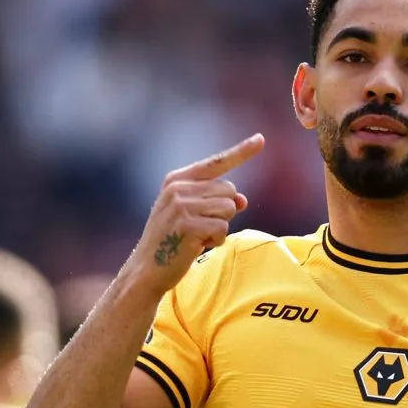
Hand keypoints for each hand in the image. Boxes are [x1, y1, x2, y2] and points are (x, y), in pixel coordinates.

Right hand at [128, 133, 264, 295]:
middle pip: (229, 190)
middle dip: (224, 211)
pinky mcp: (188, 225)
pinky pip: (223, 228)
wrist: (147, 269)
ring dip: (220, 227)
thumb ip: (215, 202)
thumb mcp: (191, 215)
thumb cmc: (172, 241)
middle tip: (200, 226)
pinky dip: (216, 240)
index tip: (261, 139)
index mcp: (177, 180)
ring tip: (197, 236)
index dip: (241, 152)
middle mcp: (178, 188)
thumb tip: (242, 200)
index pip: (216, 162)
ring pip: (229, 208)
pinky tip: (196, 246)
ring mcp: (182, 205)